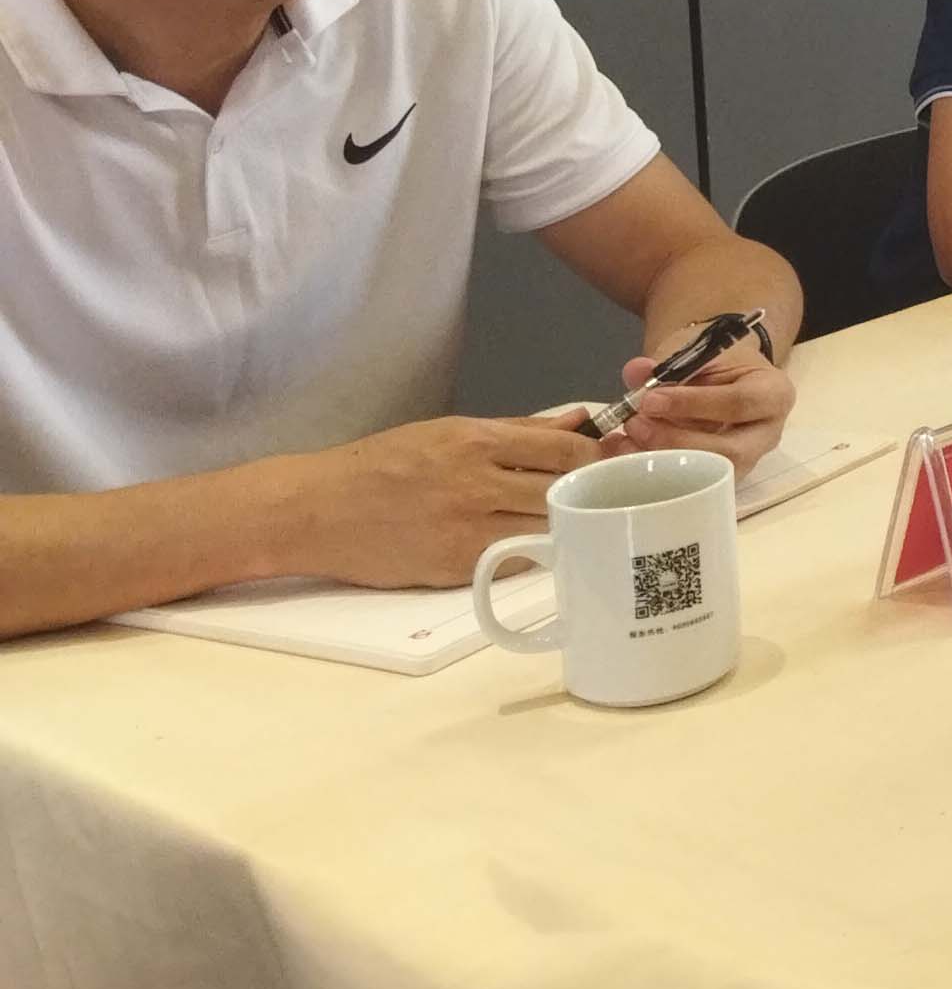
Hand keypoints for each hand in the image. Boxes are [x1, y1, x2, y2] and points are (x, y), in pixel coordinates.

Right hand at [277, 415, 604, 589]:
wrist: (316, 510)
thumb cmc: (384, 464)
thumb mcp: (448, 431)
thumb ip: (518, 429)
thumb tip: (578, 421)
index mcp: (476, 442)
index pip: (564, 450)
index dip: (591, 457)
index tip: (598, 462)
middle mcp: (476, 484)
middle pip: (562, 490)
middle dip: (582, 491)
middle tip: (589, 493)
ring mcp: (466, 530)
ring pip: (545, 528)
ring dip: (560, 523)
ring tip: (560, 518)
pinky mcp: (456, 567)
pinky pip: (514, 559)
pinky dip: (528, 551)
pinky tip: (522, 541)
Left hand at [600, 333, 794, 474]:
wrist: (728, 379)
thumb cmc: (720, 365)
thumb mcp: (700, 354)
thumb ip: (668, 364)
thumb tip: (636, 371)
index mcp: (773, 394)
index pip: (739, 403)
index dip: (692, 404)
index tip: (649, 400)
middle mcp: (768, 433)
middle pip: (728, 451)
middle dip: (675, 441)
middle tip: (635, 423)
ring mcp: (748, 461)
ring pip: (709, 474)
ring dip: (663, 460)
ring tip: (627, 440)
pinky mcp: (724, 477)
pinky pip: (692, 483)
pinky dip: (656, 470)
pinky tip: (629, 454)